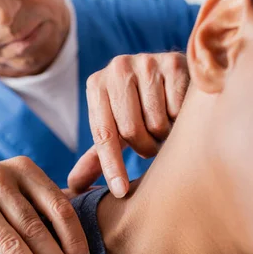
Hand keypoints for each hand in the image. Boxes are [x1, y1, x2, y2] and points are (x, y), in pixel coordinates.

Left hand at [68, 52, 188, 196]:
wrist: (170, 74)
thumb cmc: (138, 109)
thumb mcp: (115, 129)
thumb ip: (97, 156)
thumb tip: (72, 186)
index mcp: (97, 84)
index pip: (103, 135)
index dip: (112, 167)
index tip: (120, 192)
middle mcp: (118, 68)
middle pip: (131, 130)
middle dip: (144, 147)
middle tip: (151, 143)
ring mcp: (147, 61)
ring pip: (157, 123)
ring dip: (164, 135)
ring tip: (165, 125)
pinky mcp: (175, 62)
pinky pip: (178, 109)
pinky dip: (180, 119)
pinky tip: (178, 111)